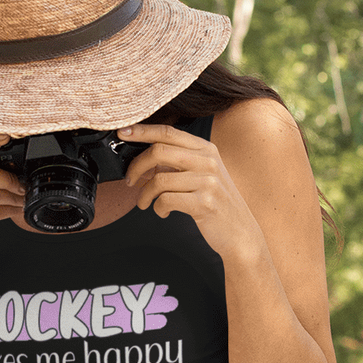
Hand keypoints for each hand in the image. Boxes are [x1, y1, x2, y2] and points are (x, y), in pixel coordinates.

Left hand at [119, 123, 262, 262]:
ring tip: (144, 203)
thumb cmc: (216, 203)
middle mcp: (208, 161)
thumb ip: (180, 162)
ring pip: (159, 179)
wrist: (240, 232)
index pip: (168, 132)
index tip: (122, 132)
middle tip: (130, 181)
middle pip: (159, 151)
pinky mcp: (204, 203)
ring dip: (144, 194)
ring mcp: (208, 181)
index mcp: (206, 149)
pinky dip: (158, 208)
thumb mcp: (203, 175)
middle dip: (136, 166)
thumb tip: (145, 157)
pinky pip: (166, 200)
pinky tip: (163, 212)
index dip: (143, 131)